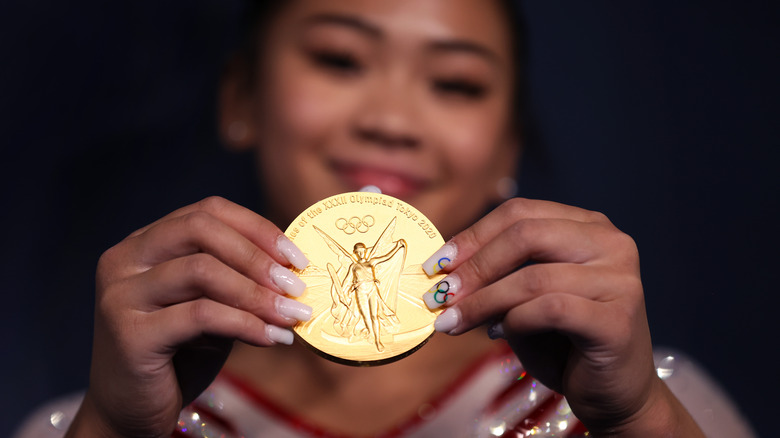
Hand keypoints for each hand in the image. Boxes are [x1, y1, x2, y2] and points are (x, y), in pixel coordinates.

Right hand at [67, 197, 310, 436]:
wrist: (131, 412)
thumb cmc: (178, 355)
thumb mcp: (211, 306)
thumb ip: (237, 279)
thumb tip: (294, 268)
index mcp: (145, 242)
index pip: (208, 212)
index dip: (258, 229)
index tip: (298, 258)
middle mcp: (125, 259)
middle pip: (200, 229)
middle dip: (258, 256)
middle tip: (296, 286)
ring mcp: (121, 294)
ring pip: (201, 270)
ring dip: (257, 293)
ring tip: (291, 315)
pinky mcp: (129, 333)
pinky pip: (200, 314)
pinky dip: (245, 323)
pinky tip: (272, 339)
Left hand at [421, 198, 702, 435]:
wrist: (613, 394)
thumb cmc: (564, 342)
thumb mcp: (524, 298)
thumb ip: (498, 275)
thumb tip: (442, 268)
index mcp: (588, 226)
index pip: (520, 213)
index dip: (472, 236)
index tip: (435, 264)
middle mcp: (611, 243)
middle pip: (526, 234)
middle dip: (473, 266)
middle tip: (438, 295)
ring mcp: (620, 279)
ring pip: (533, 276)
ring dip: (482, 301)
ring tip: (452, 322)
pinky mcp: (618, 319)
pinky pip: (550, 309)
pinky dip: (515, 320)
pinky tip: (498, 333)